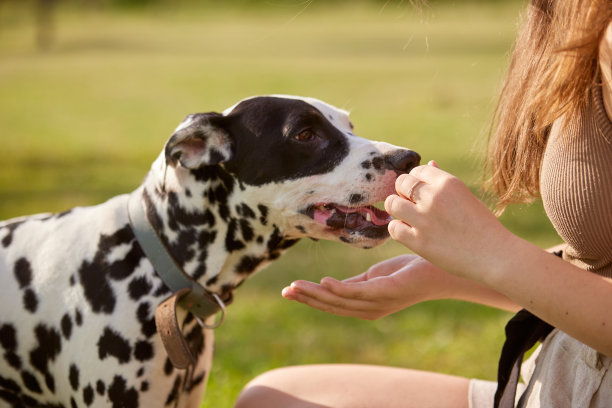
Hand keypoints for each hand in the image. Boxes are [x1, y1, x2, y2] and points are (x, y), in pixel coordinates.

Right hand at [282, 254, 456, 319]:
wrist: (439, 271)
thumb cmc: (408, 272)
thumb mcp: (376, 276)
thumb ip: (355, 283)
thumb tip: (331, 285)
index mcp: (364, 306)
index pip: (332, 304)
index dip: (309, 298)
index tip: (288, 290)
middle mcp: (369, 309)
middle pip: (332, 306)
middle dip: (307, 298)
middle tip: (286, 290)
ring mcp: (378, 302)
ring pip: (340, 301)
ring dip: (316, 294)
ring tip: (296, 286)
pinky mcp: (386, 291)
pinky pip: (358, 292)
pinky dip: (339, 288)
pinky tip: (323, 282)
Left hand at [384, 161, 515, 281]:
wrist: (494, 256)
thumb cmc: (482, 226)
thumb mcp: (466, 197)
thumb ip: (443, 183)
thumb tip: (428, 164)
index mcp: (448, 183)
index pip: (417, 171)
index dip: (416, 181)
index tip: (421, 193)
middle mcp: (434, 197)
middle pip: (401, 183)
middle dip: (403, 192)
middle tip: (412, 205)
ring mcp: (425, 219)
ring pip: (392, 203)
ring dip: (397, 209)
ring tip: (407, 217)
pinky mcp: (419, 241)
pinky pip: (393, 228)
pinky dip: (398, 229)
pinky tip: (410, 233)